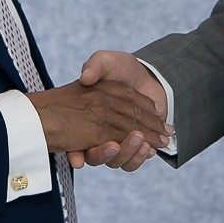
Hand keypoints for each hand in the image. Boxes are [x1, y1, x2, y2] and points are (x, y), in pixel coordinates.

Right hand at [26, 70, 169, 160]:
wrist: (146, 75)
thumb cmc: (120, 67)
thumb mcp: (106, 61)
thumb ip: (95, 67)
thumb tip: (85, 77)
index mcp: (84, 117)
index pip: (75, 142)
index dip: (74, 153)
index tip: (77, 161)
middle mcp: (97, 134)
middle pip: (96, 155)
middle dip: (106, 154)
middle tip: (115, 146)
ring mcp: (115, 141)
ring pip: (116, 160)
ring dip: (126, 154)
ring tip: (140, 141)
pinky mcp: (133, 145)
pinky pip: (132, 161)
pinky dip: (140, 157)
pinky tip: (149, 148)